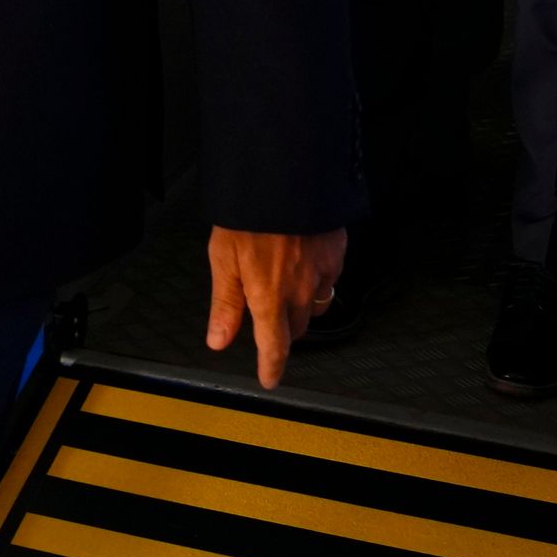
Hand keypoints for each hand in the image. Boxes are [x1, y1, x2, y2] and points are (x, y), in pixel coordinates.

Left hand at [206, 227, 349, 388]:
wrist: (285, 178)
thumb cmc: (249, 214)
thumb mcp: (224, 258)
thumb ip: (225, 303)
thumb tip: (219, 340)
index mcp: (269, 297)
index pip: (275, 347)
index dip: (272, 367)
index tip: (270, 379)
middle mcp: (300, 292)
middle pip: (297, 329)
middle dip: (284, 331)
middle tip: (270, 319)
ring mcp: (322, 274)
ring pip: (315, 306)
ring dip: (302, 308)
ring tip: (287, 290)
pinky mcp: (337, 255)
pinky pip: (329, 279)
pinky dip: (316, 280)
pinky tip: (303, 262)